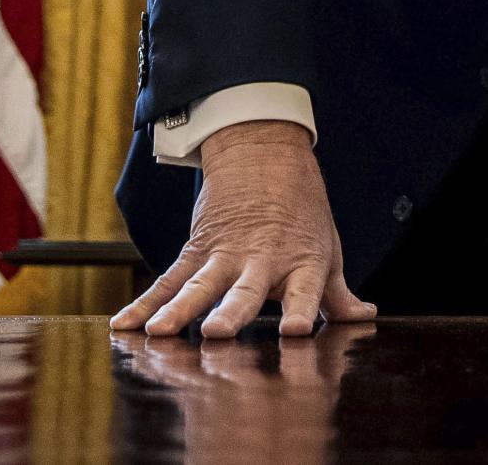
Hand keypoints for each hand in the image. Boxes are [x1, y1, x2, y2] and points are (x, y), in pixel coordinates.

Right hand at [108, 119, 378, 338]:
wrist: (263, 154)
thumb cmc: (300, 213)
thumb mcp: (326, 250)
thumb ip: (338, 294)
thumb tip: (364, 316)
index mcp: (301, 263)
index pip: (304, 291)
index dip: (301, 311)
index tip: (294, 331)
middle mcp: (261, 261)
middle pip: (245, 291)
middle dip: (231, 312)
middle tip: (216, 331)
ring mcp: (224, 256)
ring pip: (198, 285)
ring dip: (178, 309)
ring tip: (160, 331)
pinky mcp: (196, 251)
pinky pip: (167, 280)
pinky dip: (144, 303)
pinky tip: (124, 325)